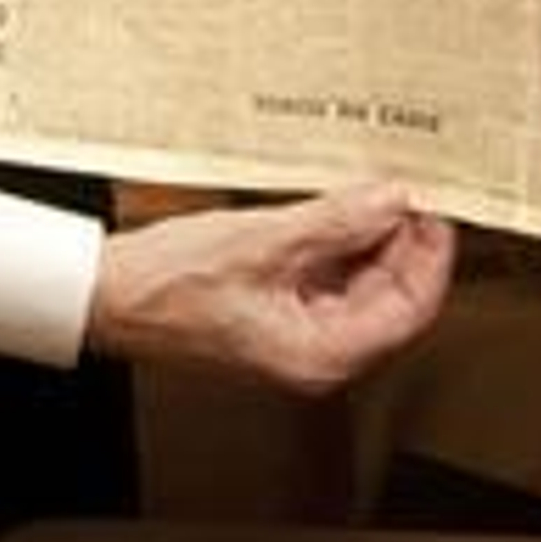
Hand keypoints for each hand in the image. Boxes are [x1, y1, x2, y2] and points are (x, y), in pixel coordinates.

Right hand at [88, 182, 454, 393]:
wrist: (107, 296)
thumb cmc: (168, 284)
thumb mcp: (262, 241)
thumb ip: (335, 222)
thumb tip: (392, 200)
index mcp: (322, 355)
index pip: (410, 308)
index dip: (429, 253)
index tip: (432, 204)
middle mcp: (318, 356)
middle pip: (392, 298)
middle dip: (402, 240)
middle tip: (404, 186)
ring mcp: (299, 337)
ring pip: (363, 286)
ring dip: (371, 238)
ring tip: (369, 188)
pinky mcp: (280, 316)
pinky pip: (330, 280)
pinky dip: (339, 244)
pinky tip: (333, 207)